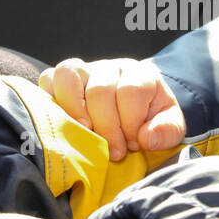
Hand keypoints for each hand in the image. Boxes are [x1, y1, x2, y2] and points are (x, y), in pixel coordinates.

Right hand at [38, 57, 186, 160]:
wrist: (135, 111)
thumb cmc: (150, 120)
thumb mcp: (170, 127)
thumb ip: (168, 131)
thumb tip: (147, 138)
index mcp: (139, 74)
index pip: (131, 92)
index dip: (130, 123)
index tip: (133, 145)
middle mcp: (110, 68)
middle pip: (100, 90)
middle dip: (107, 128)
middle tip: (114, 151)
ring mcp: (85, 71)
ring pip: (69, 75)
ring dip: (75, 110)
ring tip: (86, 133)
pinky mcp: (62, 80)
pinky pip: (48, 79)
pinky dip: (52, 101)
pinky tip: (66, 124)